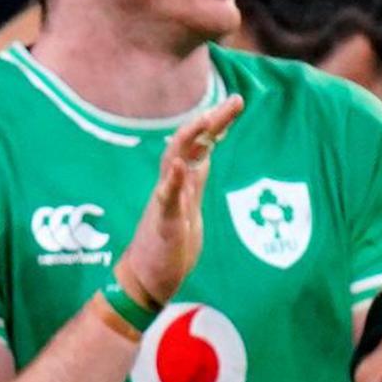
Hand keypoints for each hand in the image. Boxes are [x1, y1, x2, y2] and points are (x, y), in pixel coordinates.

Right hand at [115, 95, 236, 310]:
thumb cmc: (168, 245)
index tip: (235, 101)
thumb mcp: (188, 206)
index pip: (200, 144)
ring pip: (174, 164)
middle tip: (235, 101)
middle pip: (188, 144)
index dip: (217, 122)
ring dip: (188, 141)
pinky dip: (172, 182)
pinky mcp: (163, 226)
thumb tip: (201, 156)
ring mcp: (166, 204)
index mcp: (183, 183)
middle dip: (210, 121)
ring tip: (204, 120)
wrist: (146, 279)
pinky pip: (166, 201)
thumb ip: (192, 180)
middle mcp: (172, 186)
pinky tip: (178, 166)